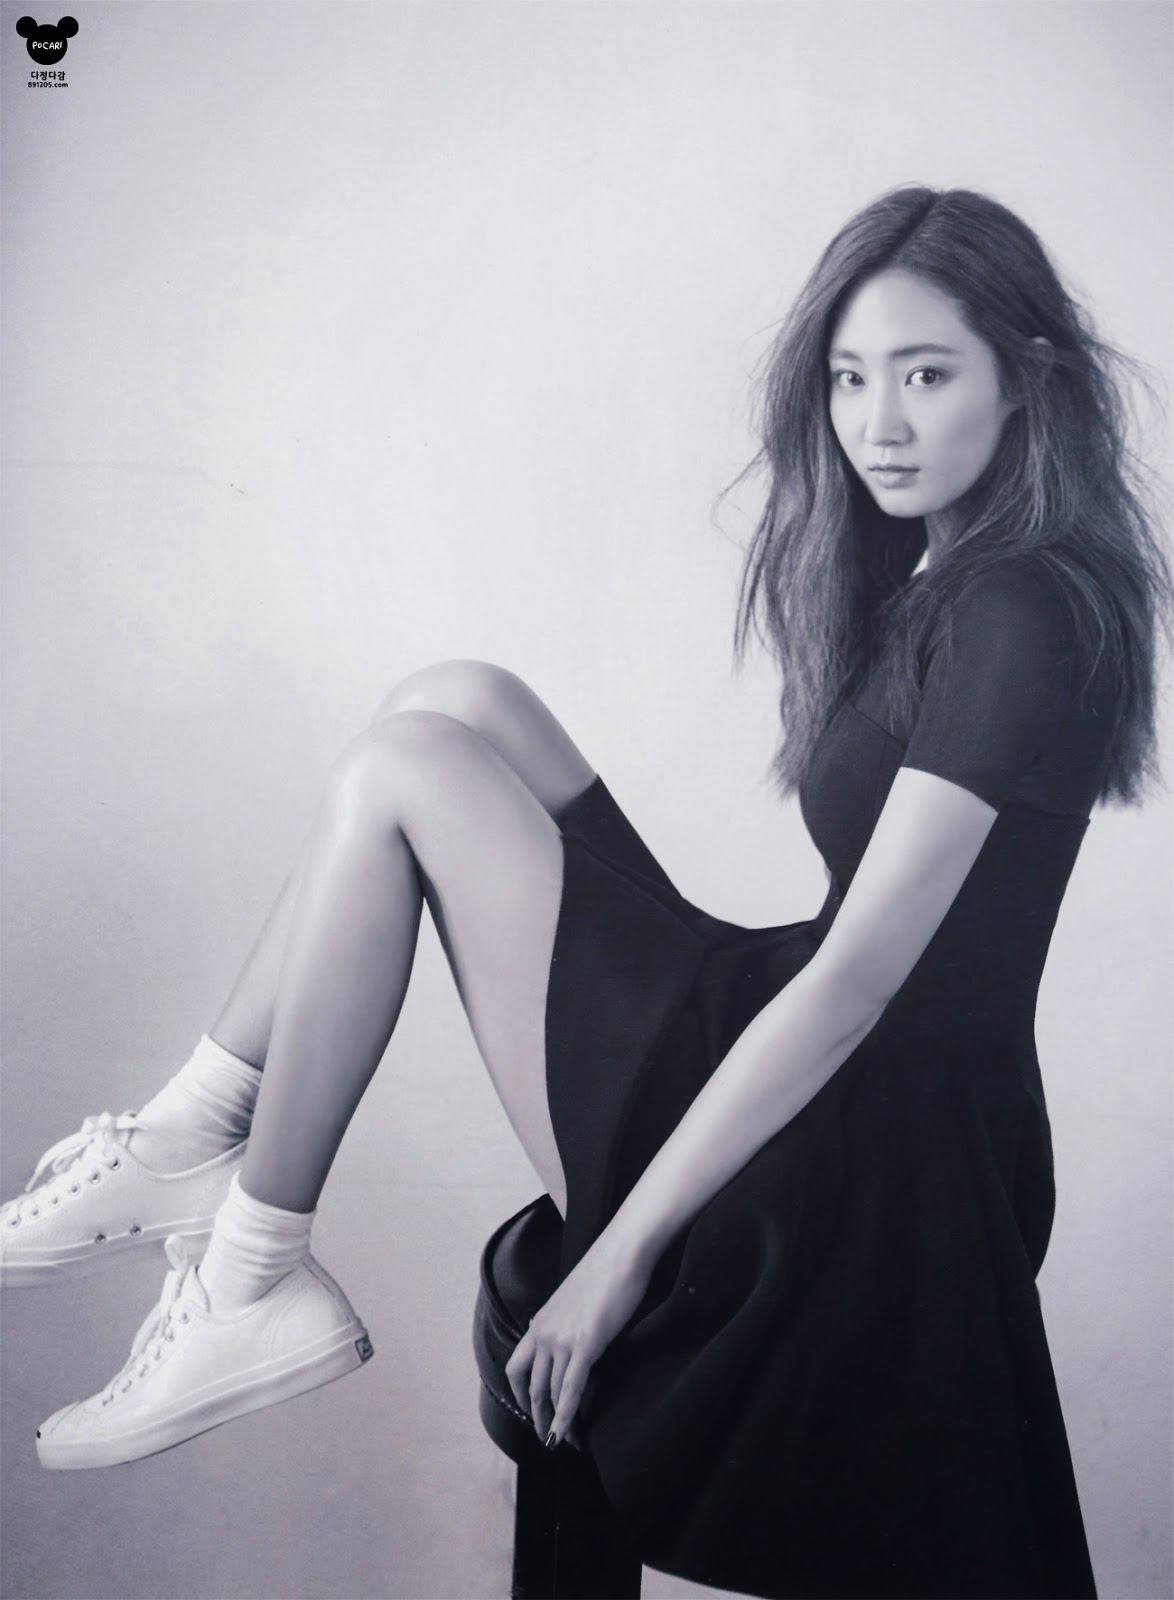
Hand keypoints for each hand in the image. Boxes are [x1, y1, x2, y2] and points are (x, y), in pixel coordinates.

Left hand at [504, 1227, 653, 1448]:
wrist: (621, 1254)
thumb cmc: (605, 1273)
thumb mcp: (575, 1302)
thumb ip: (566, 1324)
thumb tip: (570, 1342)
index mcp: (540, 1322)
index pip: (517, 1367)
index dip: (520, 1395)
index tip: (531, 1411)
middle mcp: (544, 1333)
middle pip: (532, 1387)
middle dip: (537, 1418)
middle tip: (546, 1440)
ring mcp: (562, 1340)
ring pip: (550, 1393)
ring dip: (555, 1424)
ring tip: (563, 1444)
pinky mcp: (585, 1345)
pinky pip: (571, 1390)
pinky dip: (566, 1417)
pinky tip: (567, 1436)